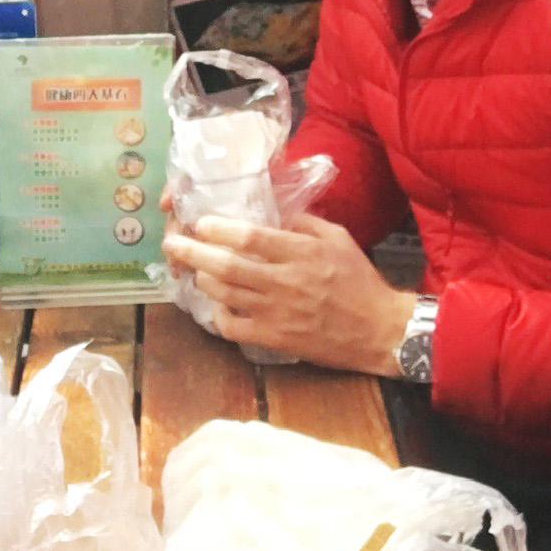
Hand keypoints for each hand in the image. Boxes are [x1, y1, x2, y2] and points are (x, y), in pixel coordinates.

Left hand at [162, 213, 414, 375]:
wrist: (378, 330)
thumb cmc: (358, 280)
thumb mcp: (337, 238)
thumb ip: (302, 222)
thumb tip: (269, 211)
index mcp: (302, 253)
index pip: (251, 238)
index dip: (219, 230)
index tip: (201, 223)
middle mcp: (285, 282)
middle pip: (227, 267)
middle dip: (193, 253)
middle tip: (172, 244)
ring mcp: (277, 314)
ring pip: (224, 295)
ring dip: (203, 280)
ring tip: (193, 270)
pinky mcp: (274, 339)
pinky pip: (232, 327)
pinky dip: (217, 314)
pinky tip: (216, 304)